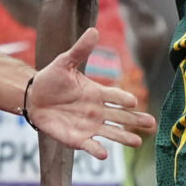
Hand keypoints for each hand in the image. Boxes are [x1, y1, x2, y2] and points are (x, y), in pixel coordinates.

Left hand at [25, 28, 153, 155]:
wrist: (33, 97)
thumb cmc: (51, 79)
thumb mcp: (65, 62)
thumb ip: (80, 50)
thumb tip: (94, 31)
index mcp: (97, 93)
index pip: (115, 96)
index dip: (123, 99)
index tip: (133, 101)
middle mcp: (97, 111)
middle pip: (120, 116)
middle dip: (136, 120)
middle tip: (152, 124)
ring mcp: (88, 125)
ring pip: (111, 132)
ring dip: (124, 137)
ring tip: (137, 143)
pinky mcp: (77, 138)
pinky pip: (89, 145)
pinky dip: (96, 149)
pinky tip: (104, 154)